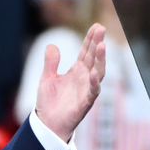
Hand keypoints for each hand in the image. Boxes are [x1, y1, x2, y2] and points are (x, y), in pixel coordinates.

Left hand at [35, 23, 105, 141]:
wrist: (47, 123)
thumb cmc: (49, 102)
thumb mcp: (47, 78)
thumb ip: (50, 63)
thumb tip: (51, 45)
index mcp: (77, 71)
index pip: (86, 52)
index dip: (90, 39)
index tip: (96, 26)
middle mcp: (85, 78)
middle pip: (93, 57)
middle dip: (97, 43)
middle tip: (101, 28)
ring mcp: (87, 89)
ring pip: (98, 71)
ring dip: (100, 59)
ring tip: (101, 45)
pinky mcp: (86, 102)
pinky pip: (93, 91)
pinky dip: (94, 82)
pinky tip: (93, 73)